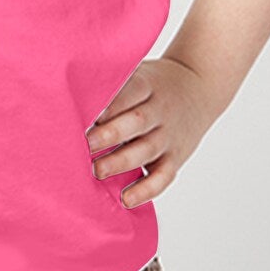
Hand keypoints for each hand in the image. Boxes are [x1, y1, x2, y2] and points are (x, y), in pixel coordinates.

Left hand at [85, 56, 217, 207]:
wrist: (199, 86)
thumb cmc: (154, 82)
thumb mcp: (139, 71)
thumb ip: (114, 83)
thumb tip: (71, 90)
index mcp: (148, 84)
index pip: (127, 93)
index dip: (107, 105)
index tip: (83, 115)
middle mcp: (160, 110)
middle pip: (136, 122)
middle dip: (109, 134)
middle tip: (85, 144)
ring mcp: (169, 136)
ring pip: (147, 150)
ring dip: (121, 162)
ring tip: (97, 171)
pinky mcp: (175, 158)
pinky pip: (163, 177)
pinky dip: (146, 191)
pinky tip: (126, 199)